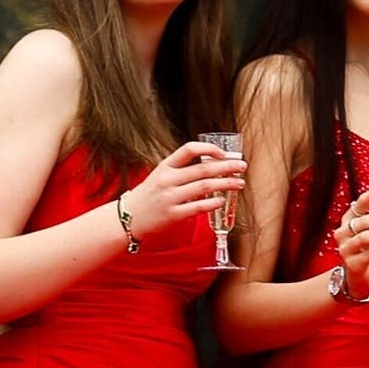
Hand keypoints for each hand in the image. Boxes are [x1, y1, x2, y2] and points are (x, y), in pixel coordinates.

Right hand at [122, 139, 246, 235]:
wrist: (126, 218)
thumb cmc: (148, 196)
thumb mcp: (159, 176)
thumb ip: (181, 170)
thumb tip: (211, 165)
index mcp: (165, 167)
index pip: (188, 150)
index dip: (208, 149)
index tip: (223, 153)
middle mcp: (167, 180)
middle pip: (203, 169)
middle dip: (227, 166)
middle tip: (242, 166)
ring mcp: (169, 197)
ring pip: (204, 187)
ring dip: (226, 184)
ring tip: (239, 183)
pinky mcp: (172, 215)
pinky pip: (198, 207)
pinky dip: (213, 203)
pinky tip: (223, 200)